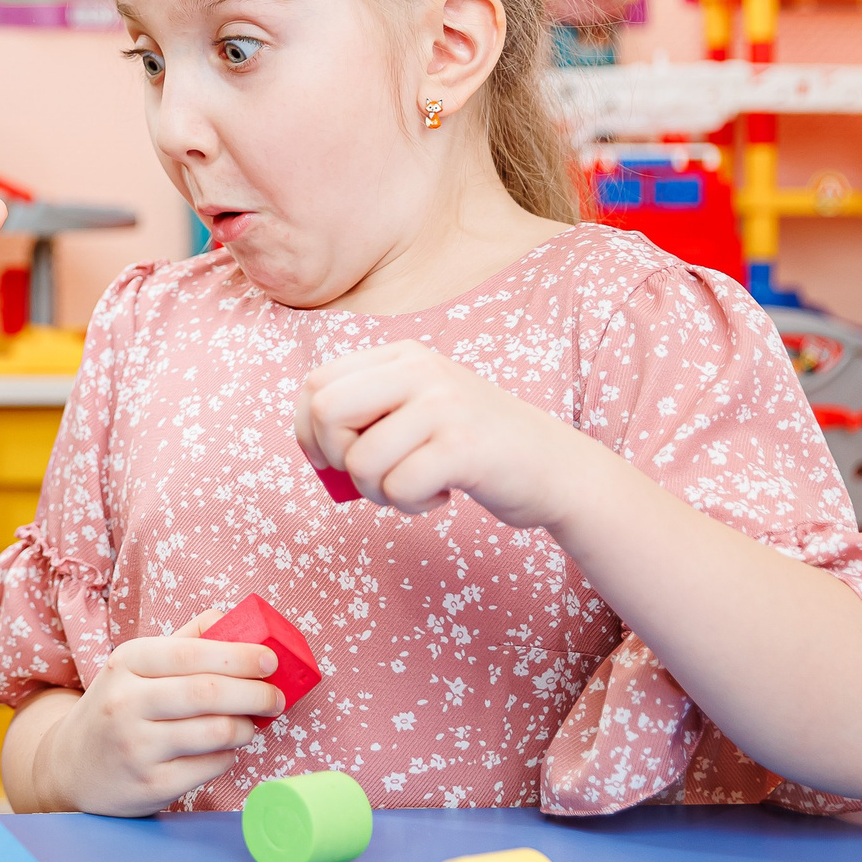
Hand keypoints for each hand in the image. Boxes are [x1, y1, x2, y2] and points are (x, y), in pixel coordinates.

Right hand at [27, 613, 285, 815]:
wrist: (70, 766)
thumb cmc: (117, 708)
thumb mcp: (136, 666)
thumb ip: (184, 641)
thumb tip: (230, 618)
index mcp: (127, 663)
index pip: (192, 654)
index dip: (239, 656)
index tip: (270, 661)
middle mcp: (127, 703)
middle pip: (208, 693)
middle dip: (255, 693)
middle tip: (276, 698)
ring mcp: (137, 747)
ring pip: (215, 732)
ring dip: (245, 727)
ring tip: (248, 724)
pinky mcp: (150, 785)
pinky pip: (210, 767)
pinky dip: (227, 756)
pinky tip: (221, 750)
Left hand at [295, 340, 598, 529]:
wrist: (555, 468)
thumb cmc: (472, 447)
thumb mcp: (418, 409)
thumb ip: (368, 414)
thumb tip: (310, 447)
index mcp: (402, 356)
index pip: (316, 383)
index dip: (307, 430)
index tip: (326, 459)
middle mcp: (420, 370)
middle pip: (327, 412)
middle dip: (335, 458)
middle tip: (370, 476)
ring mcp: (444, 405)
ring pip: (360, 460)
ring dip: (378, 492)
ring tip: (413, 487)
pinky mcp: (463, 446)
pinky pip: (398, 487)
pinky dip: (411, 505)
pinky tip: (441, 494)